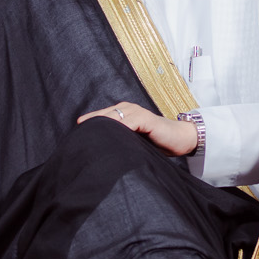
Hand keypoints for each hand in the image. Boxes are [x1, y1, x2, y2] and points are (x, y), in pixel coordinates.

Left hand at [77, 101, 197, 155]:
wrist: (181, 139)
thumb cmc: (157, 142)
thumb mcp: (134, 141)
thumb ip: (121, 140)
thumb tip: (101, 149)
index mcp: (124, 112)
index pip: (102, 117)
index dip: (90, 123)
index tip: (77, 131)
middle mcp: (128, 109)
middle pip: (104, 116)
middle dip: (93, 126)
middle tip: (79, 136)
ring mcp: (137, 112)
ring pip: (113, 118)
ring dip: (102, 127)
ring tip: (90, 137)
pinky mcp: (146, 119)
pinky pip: (128, 123)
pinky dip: (119, 129)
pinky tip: (110, 137)